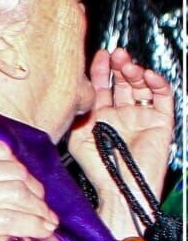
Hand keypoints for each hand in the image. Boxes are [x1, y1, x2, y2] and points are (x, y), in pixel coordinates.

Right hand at [0, 133, 55, 240]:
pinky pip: (10, 220)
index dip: (16, 166)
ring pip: (18, 195)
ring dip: (38, 208)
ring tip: (46, 218)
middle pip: (14, 173)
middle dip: (34, 189)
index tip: (21, 178)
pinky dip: (33, 224)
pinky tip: (42, 229)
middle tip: (39, 201)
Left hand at [70, 48, 174, 234]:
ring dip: (136, 72)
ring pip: (142, 86)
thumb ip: (78, 112)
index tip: (99, 54)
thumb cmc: (98, 167)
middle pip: (123, 82)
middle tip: (115, 54)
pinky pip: (163, 98)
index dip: (101, 69)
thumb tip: (76, 87)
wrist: (121, 187)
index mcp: (101, 116)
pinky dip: (157, 84)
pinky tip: (147, 75)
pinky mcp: (161, 122)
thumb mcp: (77, 135)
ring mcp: (141, 117)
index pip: (102, 86)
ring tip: (127, 65)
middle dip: (119, 66)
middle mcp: (122, 114)